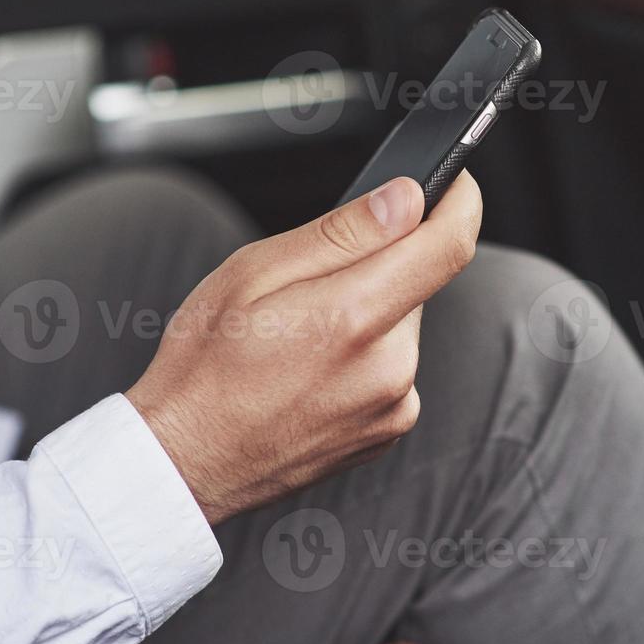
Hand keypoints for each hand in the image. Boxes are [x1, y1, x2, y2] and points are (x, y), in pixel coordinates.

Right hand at [126, 172, 481, 522]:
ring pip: (400, 327)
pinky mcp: (389, 431)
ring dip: (366, 315)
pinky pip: (391, 370)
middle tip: (305, 288)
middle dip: (374, 268)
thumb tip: (406, 200)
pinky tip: (310, 372)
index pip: (448, 246)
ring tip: (297, 340)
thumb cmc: (203, 370)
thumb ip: (341, 233)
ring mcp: (393, 406)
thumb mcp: (252, 274)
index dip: (458, 202)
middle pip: (415, 284)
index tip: (453, 181)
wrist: (185, 461)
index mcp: (354, 319)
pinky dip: (362, 358)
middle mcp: (389, 369)